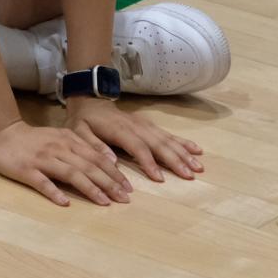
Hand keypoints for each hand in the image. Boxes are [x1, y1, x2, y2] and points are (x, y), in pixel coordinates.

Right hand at [0, 118, 133, 207]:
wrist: (2, 133)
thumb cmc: (33, 140)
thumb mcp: (60, 138)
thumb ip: (79, 149)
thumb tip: (104, 163)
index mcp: (69, 140)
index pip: (97, 158)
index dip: (114, 173)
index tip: (128, 188)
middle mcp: (59, 149)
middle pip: (88, 166)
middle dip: (109, 183)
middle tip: (124, 198)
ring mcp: (43, 159)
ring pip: (71, 174)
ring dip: (90, 188)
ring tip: (105, 202)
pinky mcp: (26, 170)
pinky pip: (43, 182)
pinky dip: (55, 192)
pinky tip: (65, 203)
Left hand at [66, 98, 202, 184]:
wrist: (90, 100)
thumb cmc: (83, 120)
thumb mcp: (79, 132)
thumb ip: (94, 146)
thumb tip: (112, 162)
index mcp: (119, 129)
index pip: (137, 146)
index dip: (149, 162)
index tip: (160, 178)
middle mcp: (136, 126)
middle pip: (158, 143)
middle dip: (175, 159)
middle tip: (190, 175)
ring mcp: (145, 124)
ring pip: (167, 139)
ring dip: (183, 153)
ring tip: (198, 167)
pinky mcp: (149, 125)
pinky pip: (168, 134)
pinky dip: (183, 142)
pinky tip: (196, 150)